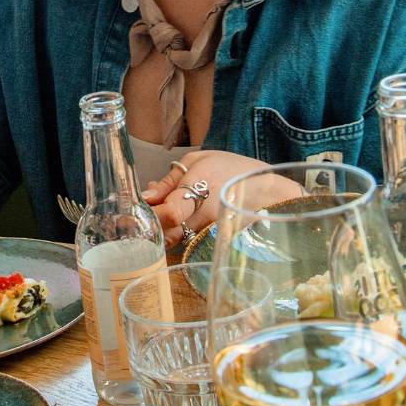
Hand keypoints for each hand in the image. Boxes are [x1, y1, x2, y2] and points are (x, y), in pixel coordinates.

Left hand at [142, 150, 302, 247]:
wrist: (268, 191)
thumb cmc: (232, 170)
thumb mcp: (198, 161)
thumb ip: (169, 181)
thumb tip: (146, 196)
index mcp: (202, 190)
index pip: (167, 214)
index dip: (149, 213)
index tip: (138, 206)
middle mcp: (206, 218)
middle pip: (166, 232)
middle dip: (152, 222)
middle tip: (148, 208)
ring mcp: (210, 234)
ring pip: (174, 238)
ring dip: (163, 226)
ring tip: (167, 207)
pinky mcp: (212, 243)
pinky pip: (186, 240)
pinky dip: (176, 230)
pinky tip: (179, 216)